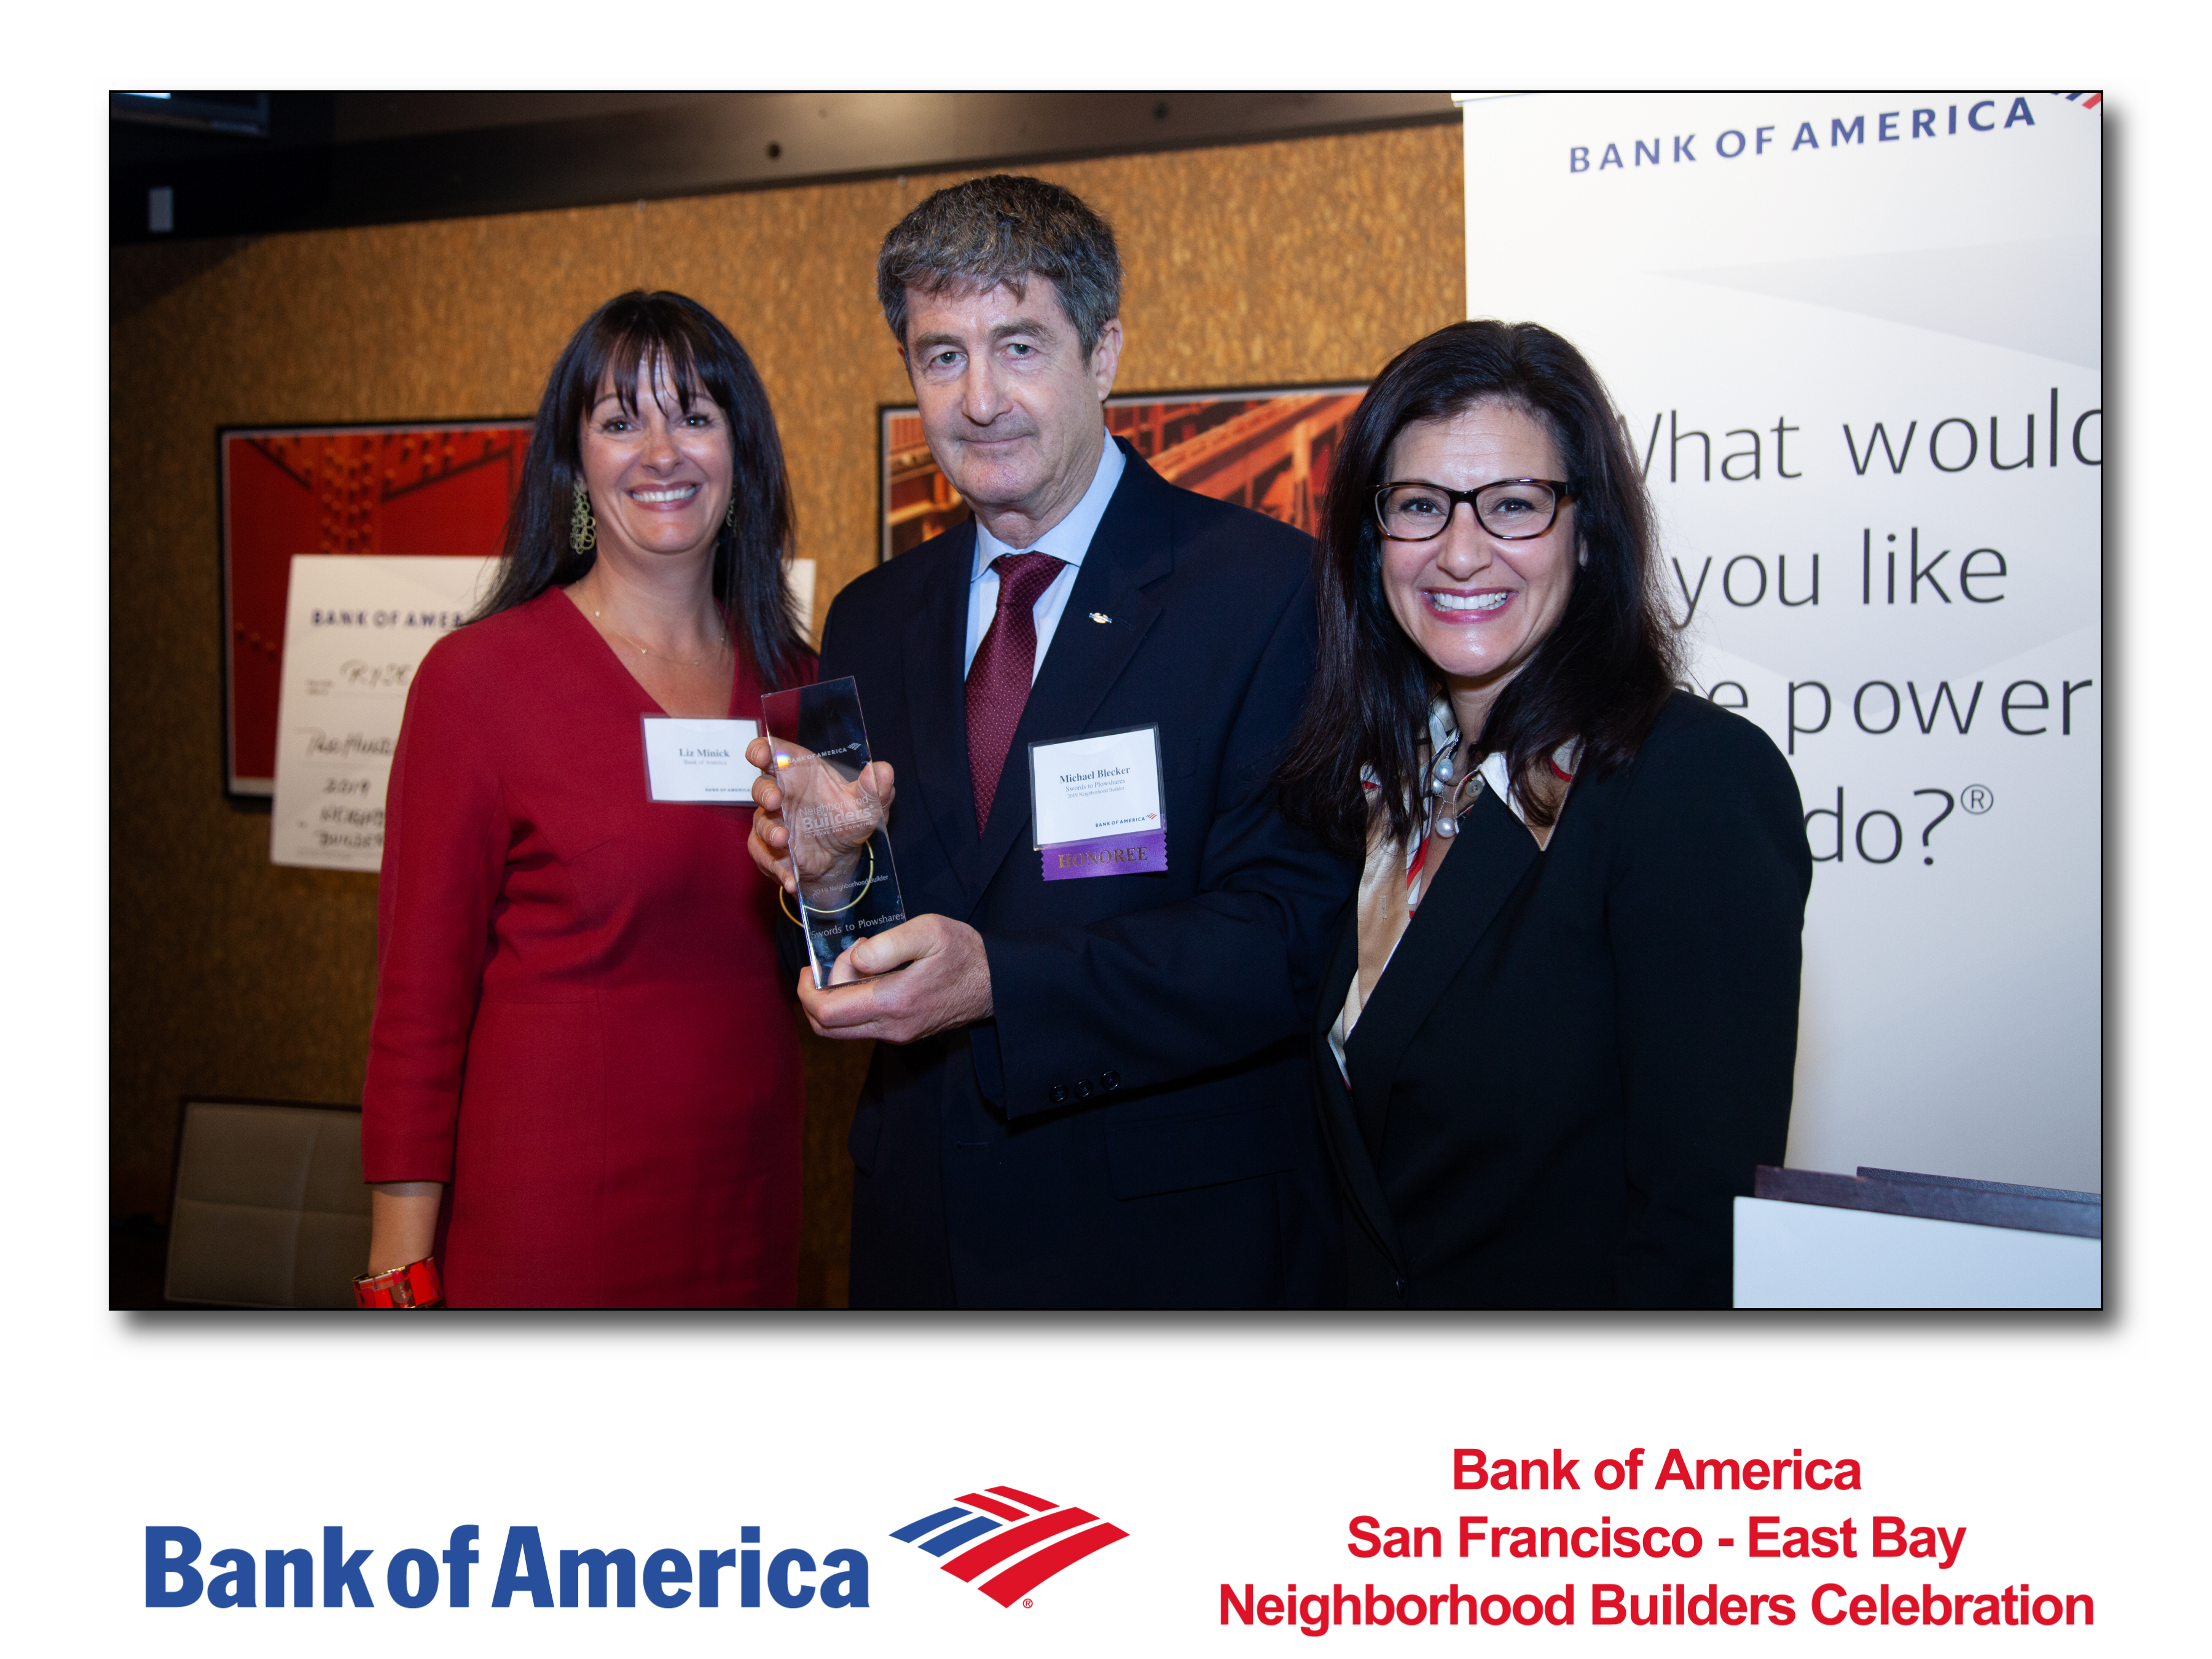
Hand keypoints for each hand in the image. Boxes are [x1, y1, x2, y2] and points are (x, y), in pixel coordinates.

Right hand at [747, 734, 894, 893]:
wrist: (843, 858)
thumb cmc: (848, 819)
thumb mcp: (867, 806)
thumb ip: (875, 788)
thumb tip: (883, 770)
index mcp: (799, 772)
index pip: (773, 753)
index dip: (761, 751)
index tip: (761, 755)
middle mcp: (782, 794)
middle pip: (761, 786)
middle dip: (764, 792)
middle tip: (774, 801)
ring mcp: (772, 822)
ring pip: (760, 823)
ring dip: (769, 831)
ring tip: (783, 841)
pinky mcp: (768, 850)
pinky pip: (765, 857)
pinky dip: (777, 869)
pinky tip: (792, 880)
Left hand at [796, 914, 993, 1043]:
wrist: (996, 983)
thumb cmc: (963, 953)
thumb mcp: (928, 931)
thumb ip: (887, 944)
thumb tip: (855, 960)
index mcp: (893, 1002)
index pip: (826, 1012)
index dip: (808, 990)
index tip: (814, 965)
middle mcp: (891, 1028)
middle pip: (826, 1029)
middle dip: (814, 997)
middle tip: (828, 967)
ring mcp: (897, 1035)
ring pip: (842, 1030)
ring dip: (835, 1000)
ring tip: (855, 967)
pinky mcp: (902, 1034)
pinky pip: (861, 1027)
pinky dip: (852, 1005)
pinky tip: (870, 978)